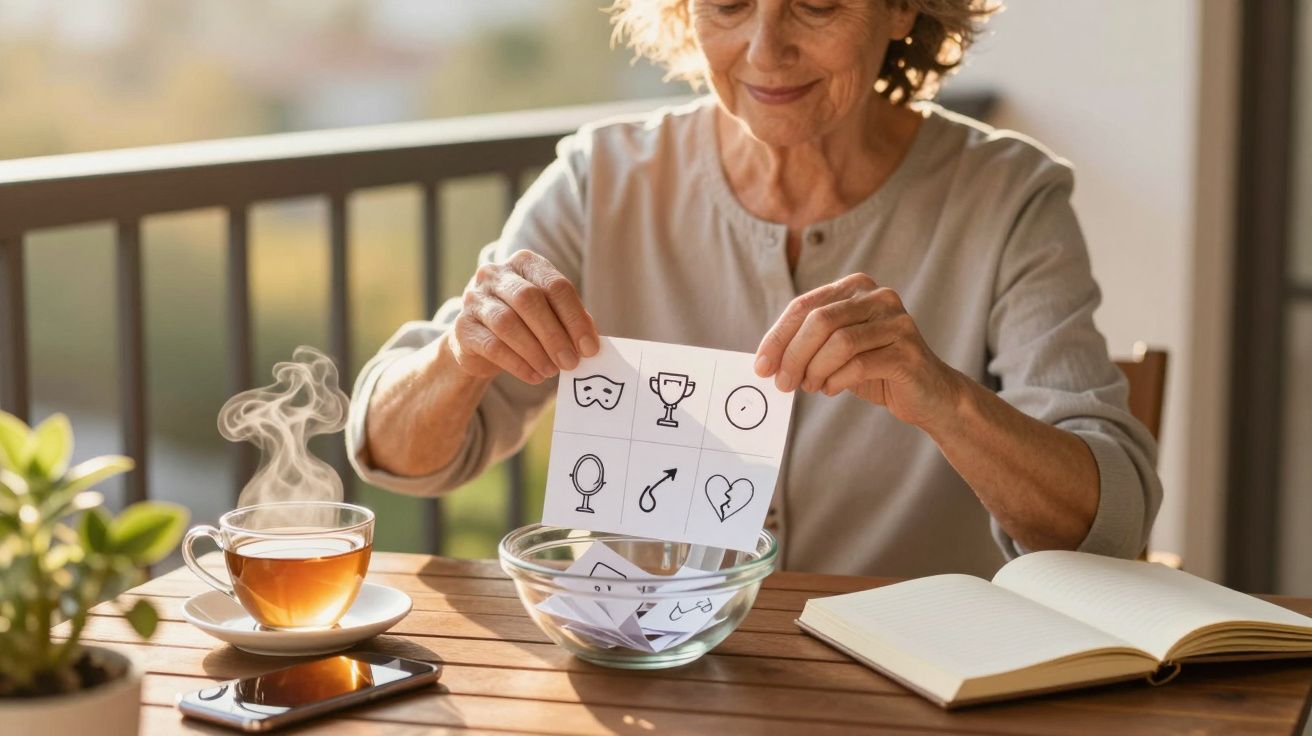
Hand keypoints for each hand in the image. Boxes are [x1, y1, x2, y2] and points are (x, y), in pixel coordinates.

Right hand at [448, 250, 599, 383]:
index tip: (589, 348)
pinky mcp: (462, 327)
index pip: (554, 285)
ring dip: (535, 351)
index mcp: (524, 263)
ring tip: (552, 371)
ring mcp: (474, 298)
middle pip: (529, 300)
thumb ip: (570, 321)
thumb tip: (590, 341)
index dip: (575, 317)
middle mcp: (495, 274)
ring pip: (507, 322)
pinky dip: (517, 364)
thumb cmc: (525, 324)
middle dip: (554, 335)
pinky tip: (534, 376)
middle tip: (571, 362)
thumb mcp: (550, 315)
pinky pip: (492, 345)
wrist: (480, 343)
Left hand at [754, 273, 964, 428]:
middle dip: (792, 355)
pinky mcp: (907, 351)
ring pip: (839, 342)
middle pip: (820, 321)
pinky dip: (837, 381)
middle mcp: (879, 297)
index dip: (778, 337)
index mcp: (856, 288)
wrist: (928, 394)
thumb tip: (766, 361)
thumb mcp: (836, 350)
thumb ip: (808, 344)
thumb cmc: (876, 369)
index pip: (805, 306)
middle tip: (782, 384)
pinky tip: (832, 389)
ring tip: (811, 386)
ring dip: (815, 370)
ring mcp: (897, 322)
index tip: (761, 366)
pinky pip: (859, 364)